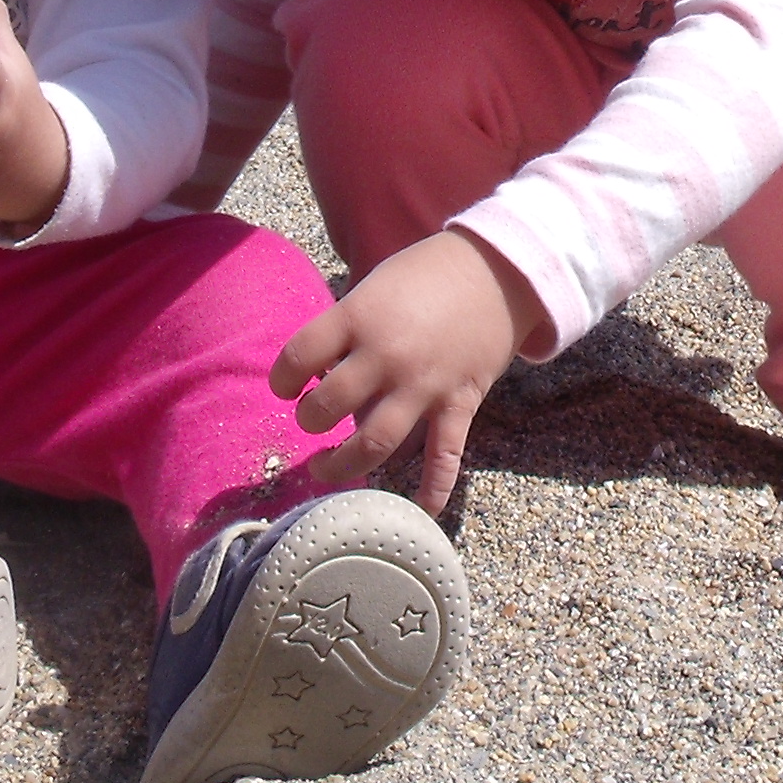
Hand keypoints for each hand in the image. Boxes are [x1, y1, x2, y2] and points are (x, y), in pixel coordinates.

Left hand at [269, 229, 540, 513]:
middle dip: (310, 422)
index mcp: (359, 317)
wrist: (499, 269)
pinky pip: (444, 456)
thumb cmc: (429, 272)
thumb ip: (348, 326)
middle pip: (328, 406)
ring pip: (374, 443)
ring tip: (328, 469)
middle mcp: (386, 355)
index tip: (286, 386)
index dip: (283, 378)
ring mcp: (424, 384)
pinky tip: (421, 513)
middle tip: (312, 422)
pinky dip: (434, 489)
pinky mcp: (459, 403)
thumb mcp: (376, 285)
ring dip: (344, 464)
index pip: (299, 357)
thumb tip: (323, 371)